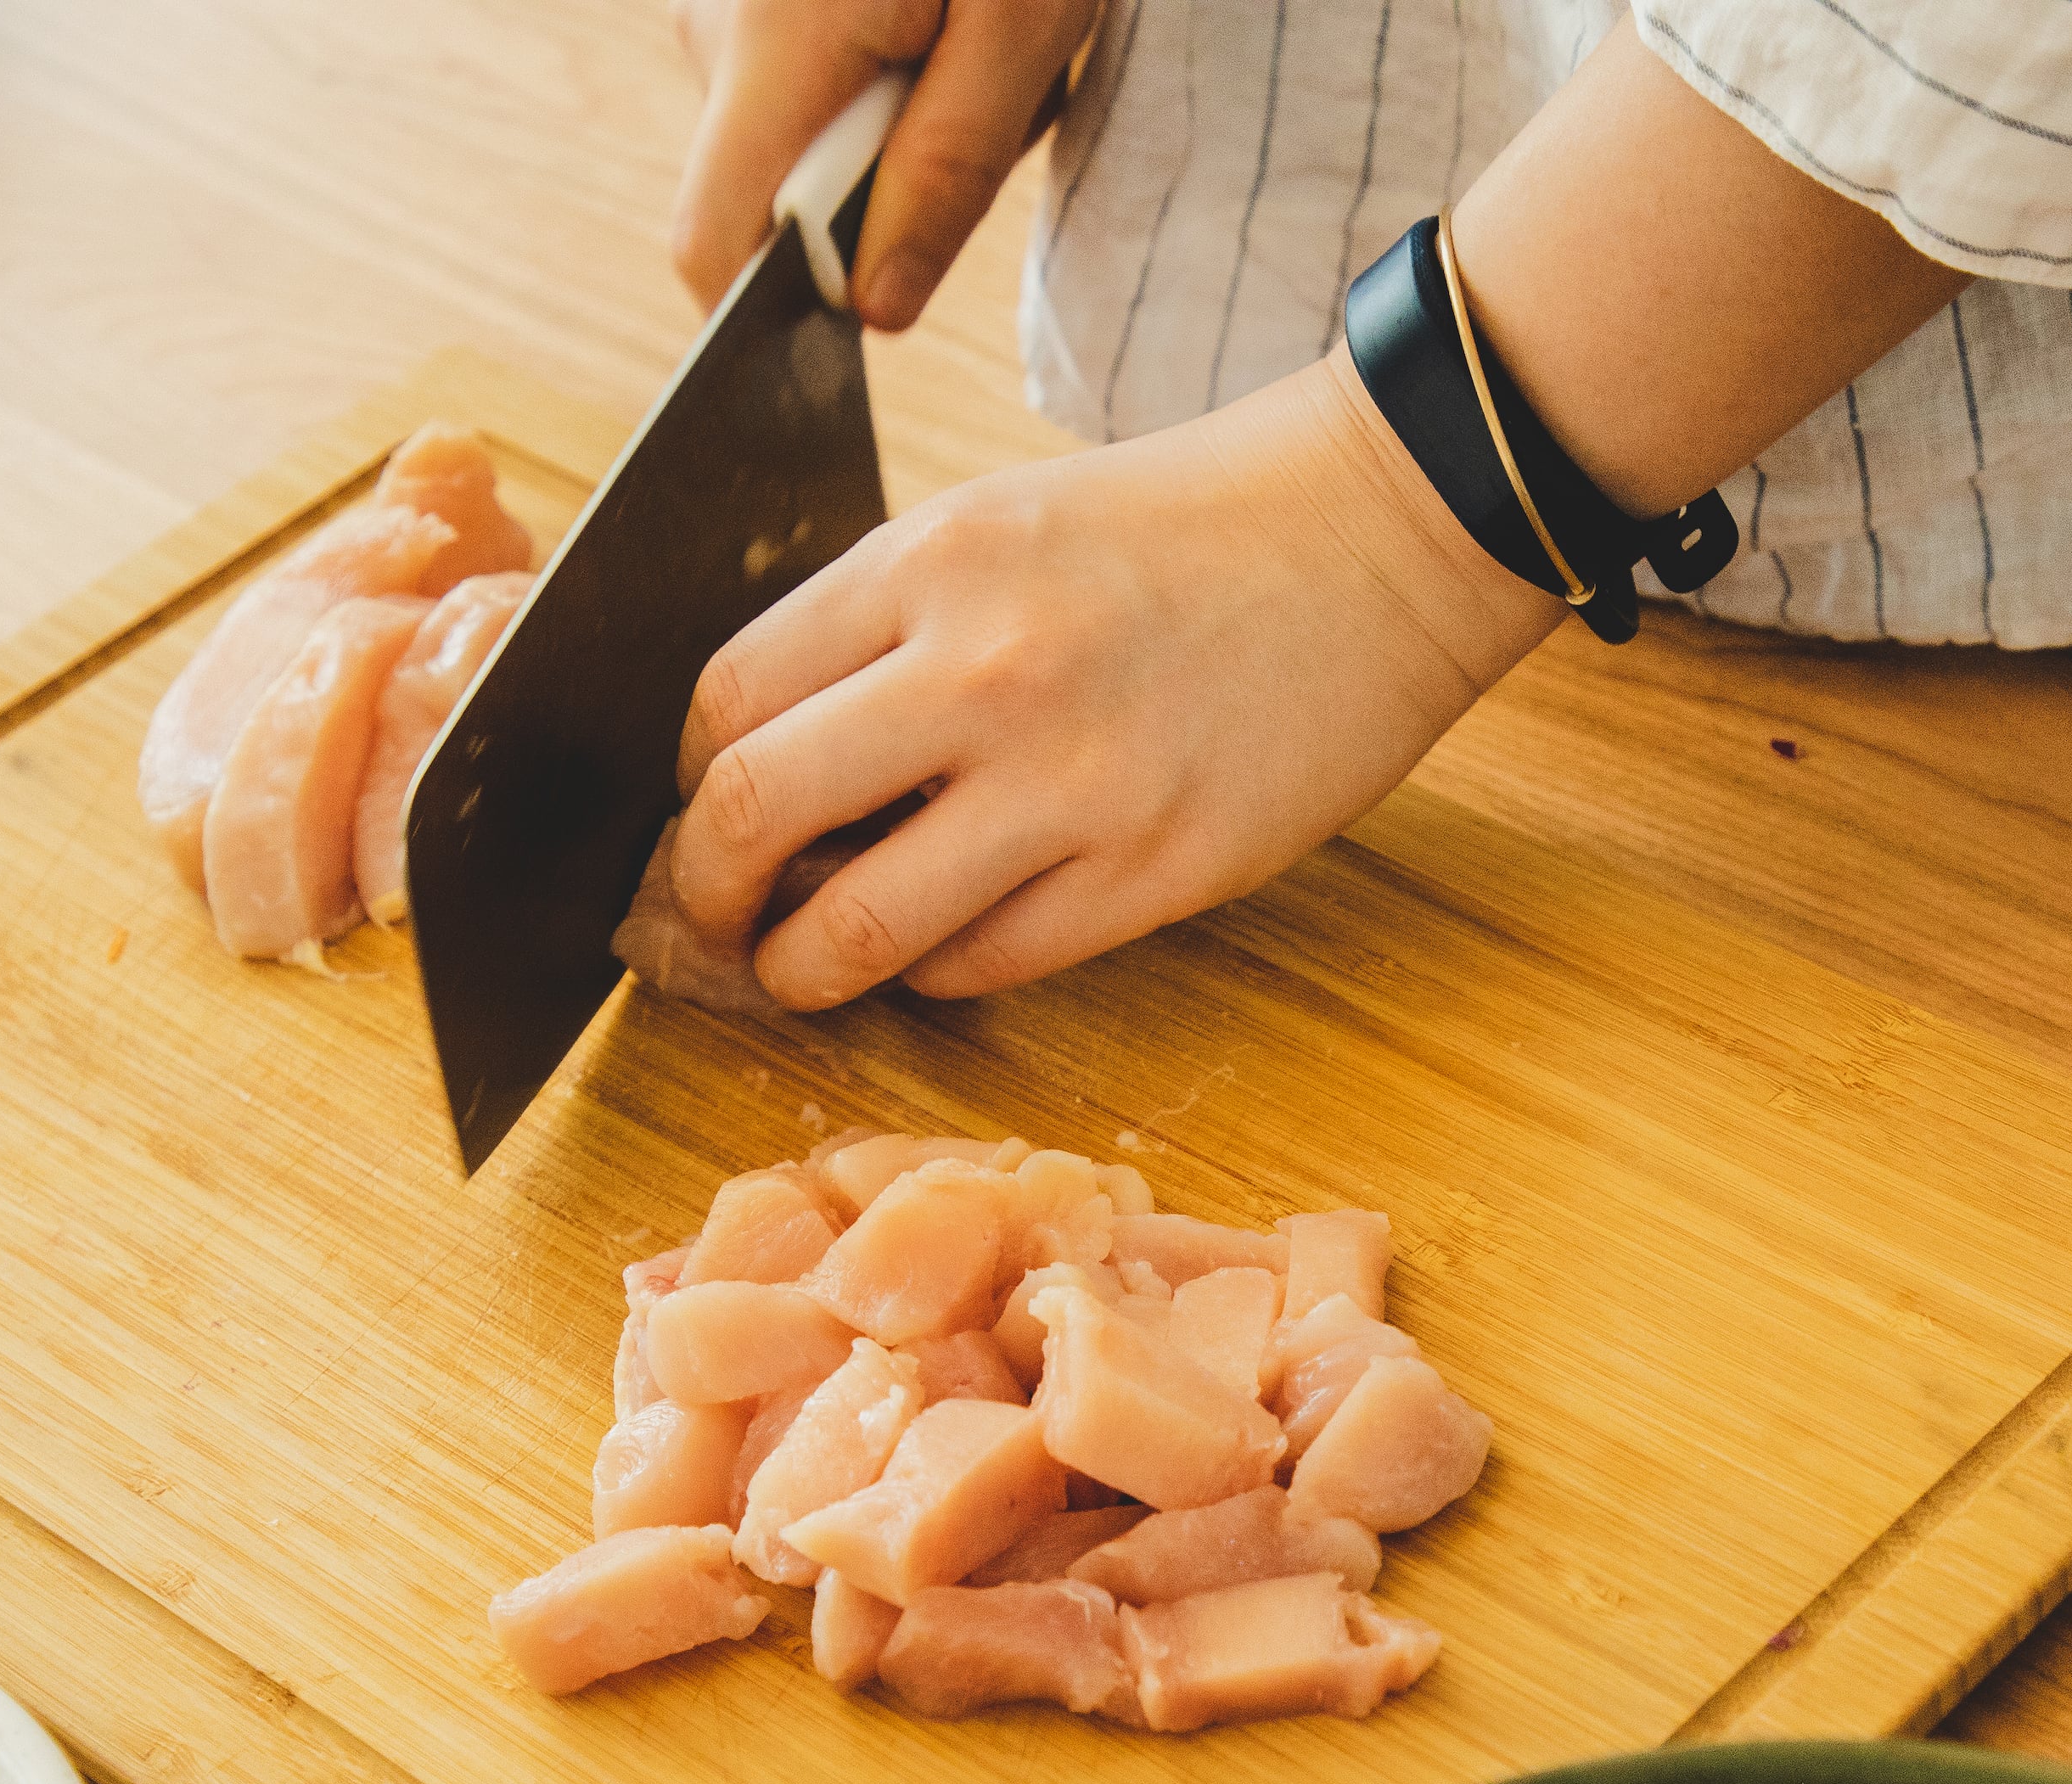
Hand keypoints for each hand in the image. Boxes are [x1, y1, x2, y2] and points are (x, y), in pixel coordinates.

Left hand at [659, 349, 1563, 1008]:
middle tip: (716, 920)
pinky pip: (983, 963)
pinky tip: (944, 939)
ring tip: (806, 966)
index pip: (726, 702)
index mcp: (930, 562)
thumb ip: (885, 628)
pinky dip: (934, 970)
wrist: (1381, 533)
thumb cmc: (1185, 529)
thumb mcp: (1001, 524)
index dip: (690, 782)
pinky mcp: (1156, 870)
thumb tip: (771, 763)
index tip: (704, 813)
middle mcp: (983, 670)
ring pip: (856, 928)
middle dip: (705, 893)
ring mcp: (1072, 781)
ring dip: (802, 968)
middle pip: (750, 815)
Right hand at [665, 0, 1099, 327]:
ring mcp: (727, 1)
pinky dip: (888, 72)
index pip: (710, 246)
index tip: (868, 320)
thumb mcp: (1023, 24)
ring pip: (797, 137)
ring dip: (900, 127)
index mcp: (772, 45)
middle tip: (991, 93)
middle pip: (766, 196)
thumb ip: (947, 173)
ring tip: (979, 32)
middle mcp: (717, 25)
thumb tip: (871, 312)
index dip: (772, 319)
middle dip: (883, 195)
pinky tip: (946, 11)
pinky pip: (808, 78)